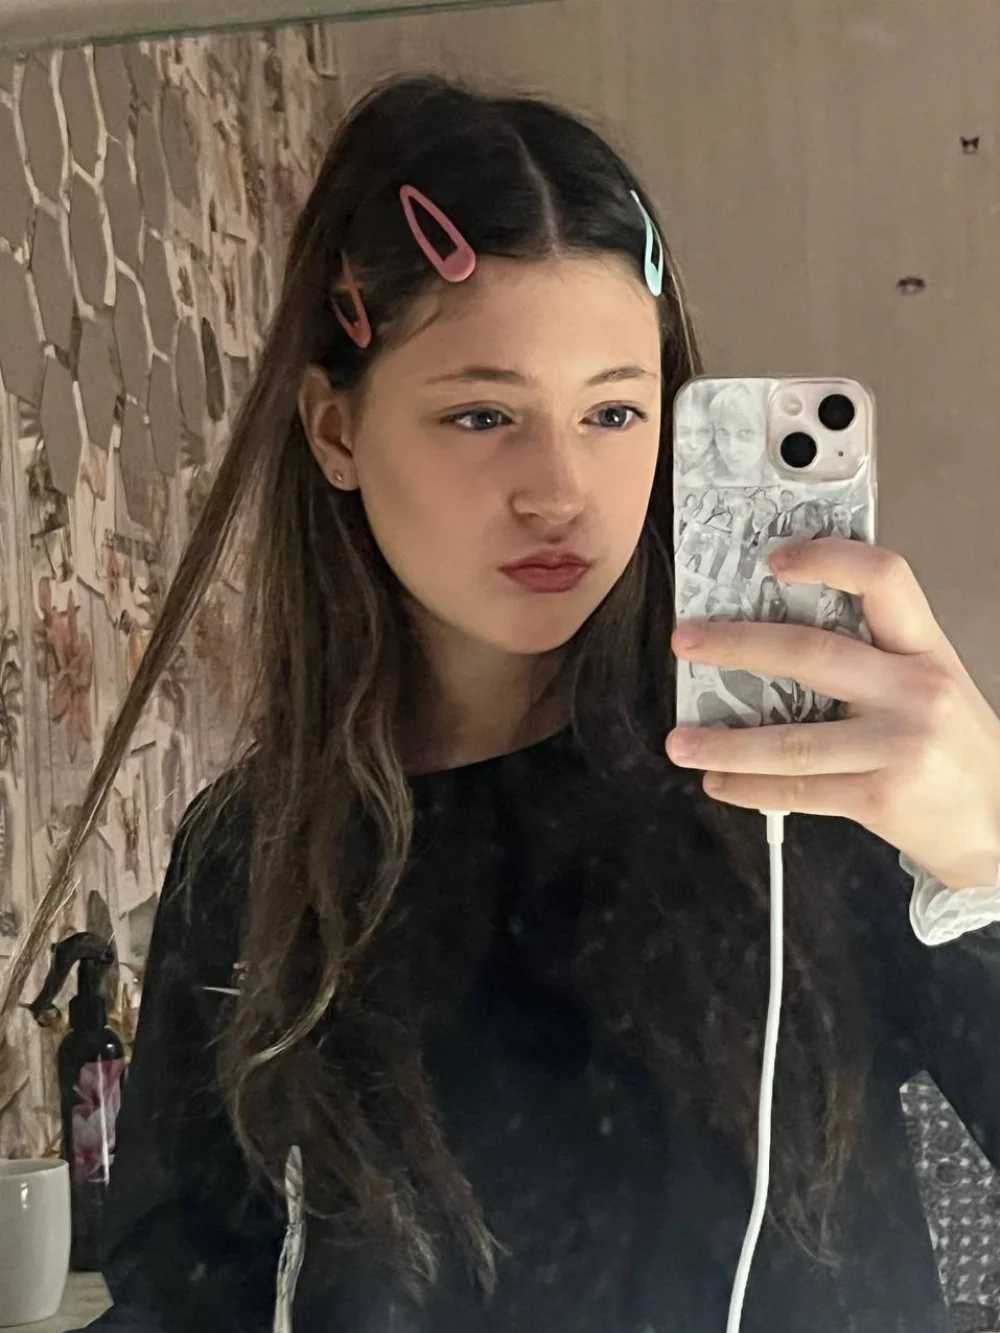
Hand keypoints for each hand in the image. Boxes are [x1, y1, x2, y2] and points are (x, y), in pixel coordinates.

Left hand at [666, 538, 999, 890]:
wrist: (999, 823)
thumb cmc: (951, 747)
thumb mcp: (930, 683)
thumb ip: (872, 656)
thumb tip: (770, 637)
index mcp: (925, 649)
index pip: (884, 579)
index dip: (826, 559)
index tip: (772, 560)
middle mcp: (915, 690)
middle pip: (811, 653)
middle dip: (735, 646)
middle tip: (684, 642)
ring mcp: (898, 746)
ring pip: (790, 739)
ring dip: (724, 742)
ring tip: (679, 741)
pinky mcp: (879, 797)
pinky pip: (798, 790)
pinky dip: (748, 788)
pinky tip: (718, 784)